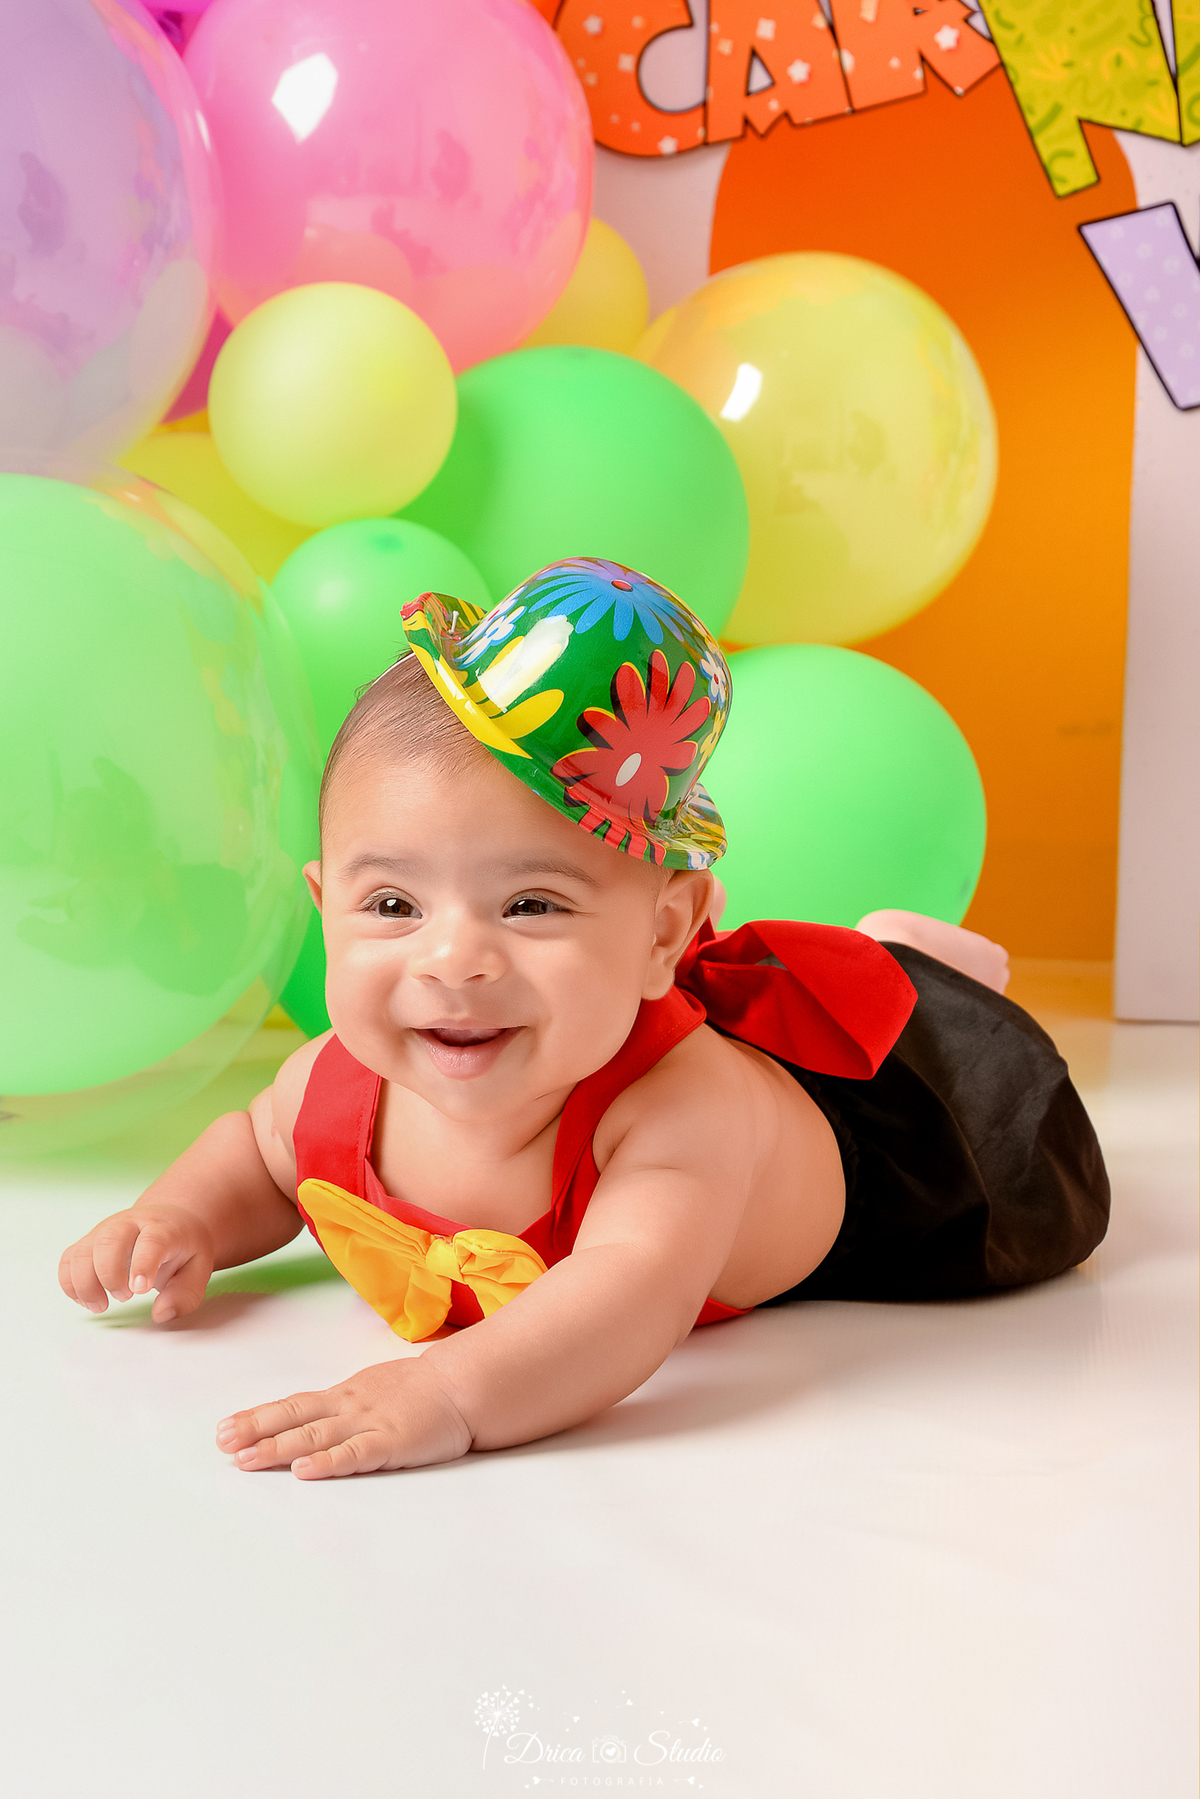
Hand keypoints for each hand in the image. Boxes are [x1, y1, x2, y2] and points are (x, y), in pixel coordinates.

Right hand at [59, 1203, 214, 1324]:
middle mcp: (129, 1224)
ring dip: (85, 1284)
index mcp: (162, 1228)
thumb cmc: (183, 1248)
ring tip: (101, 1306)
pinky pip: (68, 1260)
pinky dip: (70, 1283)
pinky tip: (87, 1300)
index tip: (139, 1289)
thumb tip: (161, 1314)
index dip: (143, 1264)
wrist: (169, 1219)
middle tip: (125, 1297)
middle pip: (108, 1241)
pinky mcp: (88, 1242)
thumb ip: (185, 1293)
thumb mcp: (199, 1267)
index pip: (151, 1241)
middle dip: (110, 1275)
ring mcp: (104, 1231)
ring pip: (82, 1251)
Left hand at [214, 1357, 473, 1479]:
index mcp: (346, 1396)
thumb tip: (315, 1420)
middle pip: (294, 1418)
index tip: (225, 1428)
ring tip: (246, 1459)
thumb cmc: (424, 1390)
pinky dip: (328, 1463)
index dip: (258, 1417)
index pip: (294, 1405)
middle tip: (221, 1443)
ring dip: (278, 1448)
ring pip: (316, 1436)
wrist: (464, 1385)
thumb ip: (347, 1407)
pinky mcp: (391, 1443)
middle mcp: (349, 1407)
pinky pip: (355, 1454)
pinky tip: (304, 1471)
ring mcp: (369, 1423)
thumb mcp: (377, 1390)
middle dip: (255, 1431)